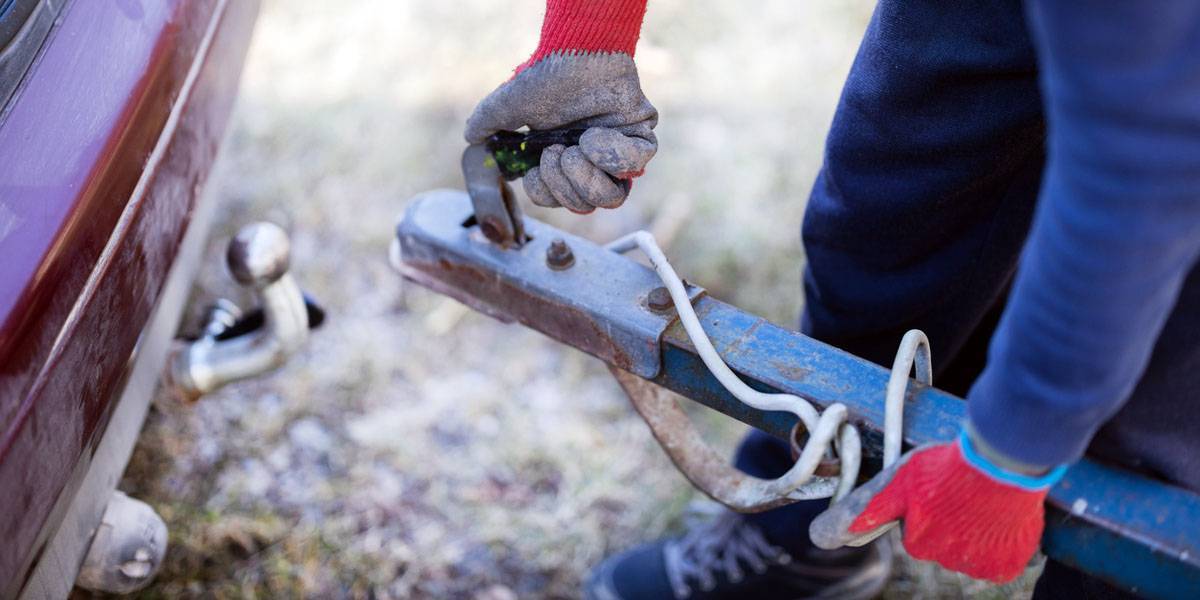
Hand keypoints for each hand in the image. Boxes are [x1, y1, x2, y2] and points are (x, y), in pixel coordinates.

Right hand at [464, 53, 657, 212]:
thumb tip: (472, 138)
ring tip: (575, 147)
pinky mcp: (641, 139)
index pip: (562, 202)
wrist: (575, 52)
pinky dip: (611, 155)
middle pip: (587, 205)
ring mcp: (618, 154)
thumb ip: (487, 126)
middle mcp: (593, 163)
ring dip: (587, 175)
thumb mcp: (507, 108)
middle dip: (565, 185)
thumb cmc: (544, 77)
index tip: (535, 172)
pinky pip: (636, 165)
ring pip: (613, 197)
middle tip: (555, 152)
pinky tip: (595, 134)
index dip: (547, 194)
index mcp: (564, 162)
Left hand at [810, 431, 1064, 582]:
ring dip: (974, 526)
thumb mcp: (896, 482)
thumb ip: (862, 512)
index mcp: (916, 541)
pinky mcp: (1002, 566)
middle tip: (959, 489)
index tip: (935, 494)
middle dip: (948, 518)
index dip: (924, 509)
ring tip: (980, 496)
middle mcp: (941, 558)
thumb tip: (819, 537)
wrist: (1001, 465)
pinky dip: (999, 539)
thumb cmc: (944, 468)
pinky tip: (997, 515)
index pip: (914, 531)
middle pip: (940, 539)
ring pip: (969, 546)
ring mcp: (973, 564)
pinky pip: (997, 556)